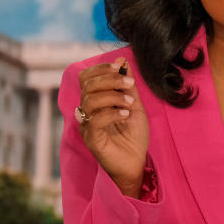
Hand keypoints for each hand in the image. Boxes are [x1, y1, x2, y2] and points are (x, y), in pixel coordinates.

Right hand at [76, 58, 148, 195]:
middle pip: (87, 86)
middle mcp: (87, 111)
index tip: (119, 67)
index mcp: (95, 101)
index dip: (100, 69)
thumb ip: (127, 85)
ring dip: (113, 97)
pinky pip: (95, 119)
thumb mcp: (134, 105)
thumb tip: (122, 61)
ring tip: (129, 103)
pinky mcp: (91, 138)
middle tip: (129, 85)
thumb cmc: (134, 135)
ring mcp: (87, 124)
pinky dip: (112, 113)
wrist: (136, 161)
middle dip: (110, 80)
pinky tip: (125, 115)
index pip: (86, 77)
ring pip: (90, 100)